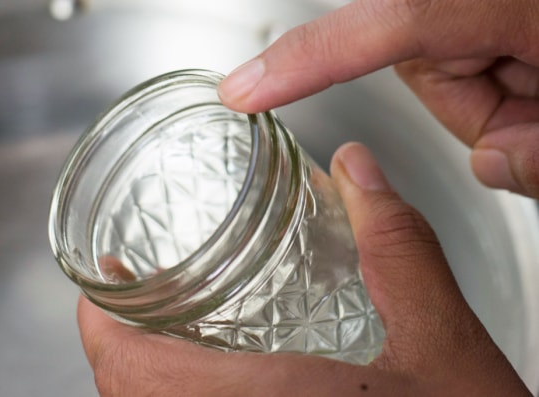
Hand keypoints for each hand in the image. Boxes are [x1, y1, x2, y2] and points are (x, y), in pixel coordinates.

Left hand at [77, 143, 530, 395]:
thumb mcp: (442, 343)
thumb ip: (396, 247)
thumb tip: (358, 169)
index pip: (130, 370)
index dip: (101, 321)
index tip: (105, 274)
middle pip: (125, 395)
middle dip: (120, 341)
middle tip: (134, 291)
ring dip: (143, 372)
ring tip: (162, 325)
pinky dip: (173, 396)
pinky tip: (212, 373)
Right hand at [218, 0, 538, 197]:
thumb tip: (492, 159)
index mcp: (537, 4)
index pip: (398, 20)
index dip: (313, 53)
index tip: (245, 89)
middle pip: (421, 60)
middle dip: (469, 109)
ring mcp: (503, 0)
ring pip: (443, 74)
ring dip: (491, 111)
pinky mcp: (501, 13)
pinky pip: (465, 68)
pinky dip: (496, 101)